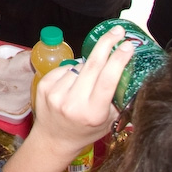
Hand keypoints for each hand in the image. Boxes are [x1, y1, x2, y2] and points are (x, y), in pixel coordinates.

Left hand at [31, 26, 132, 157]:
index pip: (107, 80)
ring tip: (87, 80)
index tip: (127, 45)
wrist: (54, 139)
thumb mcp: (108, 120)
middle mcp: (73, 103)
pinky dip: (72, 70)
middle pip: (92, 65)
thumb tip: (126, 67)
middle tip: (116, 32)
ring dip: (87, 65)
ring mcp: (56, 94)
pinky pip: (64, 68)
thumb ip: (117, 98)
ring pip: (79, 65)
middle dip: (106, 44)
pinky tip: (73, 82)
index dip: (118, 60)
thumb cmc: (86, 130)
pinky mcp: (44, 86)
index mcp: (92, 113)